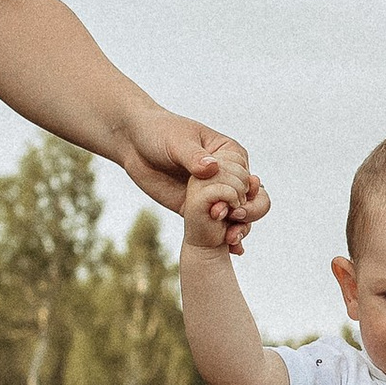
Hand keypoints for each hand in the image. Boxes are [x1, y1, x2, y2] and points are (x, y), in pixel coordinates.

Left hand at [123, 105, 265, 253]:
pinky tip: (231, 251)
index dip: (242, 192)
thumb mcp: (177, 142)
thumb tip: (211, 168)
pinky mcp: (199, 209)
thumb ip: (194, 156)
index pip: (246, 176)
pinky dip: (226, 238)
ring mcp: (214, 193)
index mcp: (230, 153)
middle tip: (230, 219)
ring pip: (237, 215)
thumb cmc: (159, 133)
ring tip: (231, 240)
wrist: (134, 144)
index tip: (232, 204)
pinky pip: (216, 225)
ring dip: (239, 228)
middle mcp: (227, 174)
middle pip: (250, 198)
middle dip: (246, 212)